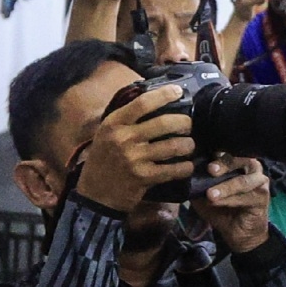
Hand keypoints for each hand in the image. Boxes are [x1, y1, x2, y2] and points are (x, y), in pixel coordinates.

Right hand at [74, 81, 194, 212]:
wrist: (95, 194)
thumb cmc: (103, 160)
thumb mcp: (106, 134)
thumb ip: (125, 118)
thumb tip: (153, 100)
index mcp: (113, 123)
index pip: (142, 103)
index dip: (164, 95)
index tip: (178, 91)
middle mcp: (123, 139)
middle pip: (163, 123)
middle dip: (183, 122)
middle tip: (188, 124)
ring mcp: (134, 159)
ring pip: (173, 146)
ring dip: (188, 145)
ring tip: (189, 144)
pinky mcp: (144, 177)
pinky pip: (173, 169)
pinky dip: (185, 167)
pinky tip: (187, 165)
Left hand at [194, 154, 273, 253]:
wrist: (240, 234)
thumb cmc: (223, 210)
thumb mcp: (206, 196)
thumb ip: (199, 184)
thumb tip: (184, 174)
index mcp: (239, 163)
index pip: (228, 153)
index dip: (217, 155)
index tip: (204, 158)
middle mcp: (252, 168)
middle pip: (239, 160)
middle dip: (224, 165)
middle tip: (210, 170)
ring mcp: (260, 182)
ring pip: (242, 181)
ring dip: (225, 187)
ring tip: (210, 194)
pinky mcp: (263, 197)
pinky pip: (246, 197)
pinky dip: (230, 200)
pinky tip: (217, 203)